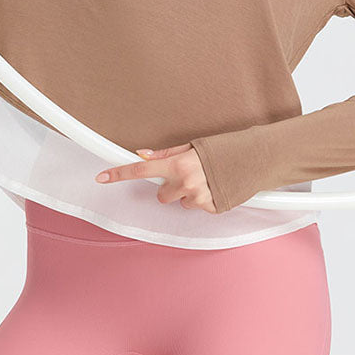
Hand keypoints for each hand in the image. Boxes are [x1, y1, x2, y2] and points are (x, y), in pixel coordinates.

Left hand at [95, 144, 218, 213]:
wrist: (252, 159)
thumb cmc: (222, 150)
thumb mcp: (193, 146)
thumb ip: (167, 154)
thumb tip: (143, 155)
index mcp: (179, 164)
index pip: (141, 170)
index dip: (120, 173)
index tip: (102, 177)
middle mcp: (185, 182)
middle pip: (161, 195)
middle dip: (170, 187)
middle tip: (186, 176)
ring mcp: (198, 197)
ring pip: (179, 202)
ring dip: (188, 194)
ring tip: (205, 180)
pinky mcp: (210, 207)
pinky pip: (197, 207)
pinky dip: (203, 200)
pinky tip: (214, 188)